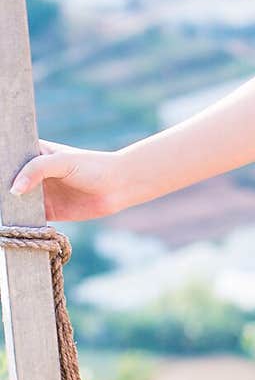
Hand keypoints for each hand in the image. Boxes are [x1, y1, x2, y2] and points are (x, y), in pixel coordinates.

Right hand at [9, 140, 125, 222]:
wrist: (118, 187)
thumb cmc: (93, 166)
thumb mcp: (63, 162)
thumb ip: (37, 169)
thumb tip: (13, 190)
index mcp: (35, 153)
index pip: (10, 157)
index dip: (3, 164)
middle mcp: (33, 173)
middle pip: (9, 181)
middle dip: (2, 189)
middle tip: (0, 196)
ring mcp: (40, 193)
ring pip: (16, 202)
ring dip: (8, 208)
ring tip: (2, 212)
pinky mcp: (47, 212)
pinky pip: (28, 219)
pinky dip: (20, 222)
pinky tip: (12, 226)